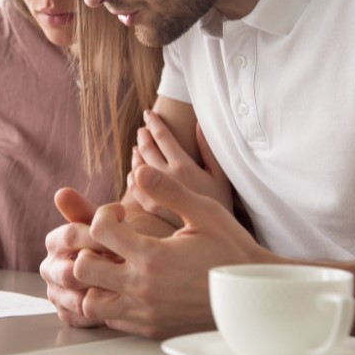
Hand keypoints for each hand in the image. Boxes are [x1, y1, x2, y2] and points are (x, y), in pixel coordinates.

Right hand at [40, 188, 113, 327]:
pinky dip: (99, 310)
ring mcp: (56, 293)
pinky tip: (118, 301)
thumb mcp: (105, 224)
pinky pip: (79, 316)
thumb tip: (61, 192)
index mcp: (55, 241)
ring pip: (74, 296)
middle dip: (100, 269)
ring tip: (125, 284)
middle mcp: (50, 267)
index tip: (125, 230)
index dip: (99, 235)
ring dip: (101, 291)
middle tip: (126, 266)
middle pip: (69, 271)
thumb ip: (85, 209)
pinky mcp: (66, 314)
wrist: (127, 267)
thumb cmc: (116, 242)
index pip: (70, 236)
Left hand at [77, 166, 280, 338]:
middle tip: (105, 240)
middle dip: (87, 248)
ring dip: (93, 280)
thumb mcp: (204, 212)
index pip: (99, 230)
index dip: (103, 214)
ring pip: (90, 302)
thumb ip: (168, 191)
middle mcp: (143, 288)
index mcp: (153, 256)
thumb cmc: (230, 249)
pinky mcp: (150, 328)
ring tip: (111, 263)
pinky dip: (108, 301)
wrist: (255, 294)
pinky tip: (125, 283)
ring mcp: (145, 312)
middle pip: (83, 268)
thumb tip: (140, 170)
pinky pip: (110, 319)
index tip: (119, 215)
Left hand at [129, 111, 233, 226]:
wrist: (216, 239)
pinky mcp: (151, 209)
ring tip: (138, 146)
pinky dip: (132, 176)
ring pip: (137, 167)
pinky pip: (134, 189)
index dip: (154, 122)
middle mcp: (166, 179)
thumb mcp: (220, 175)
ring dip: (137, 153)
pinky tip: (134, 172)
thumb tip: (198, 124)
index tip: (148, 114)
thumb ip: (207, 149)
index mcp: (183, 167)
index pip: (162, 137)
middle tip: (142, 129)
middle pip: (146, 149)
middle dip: (143, 136)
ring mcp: (156, 195)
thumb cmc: (223, 205)